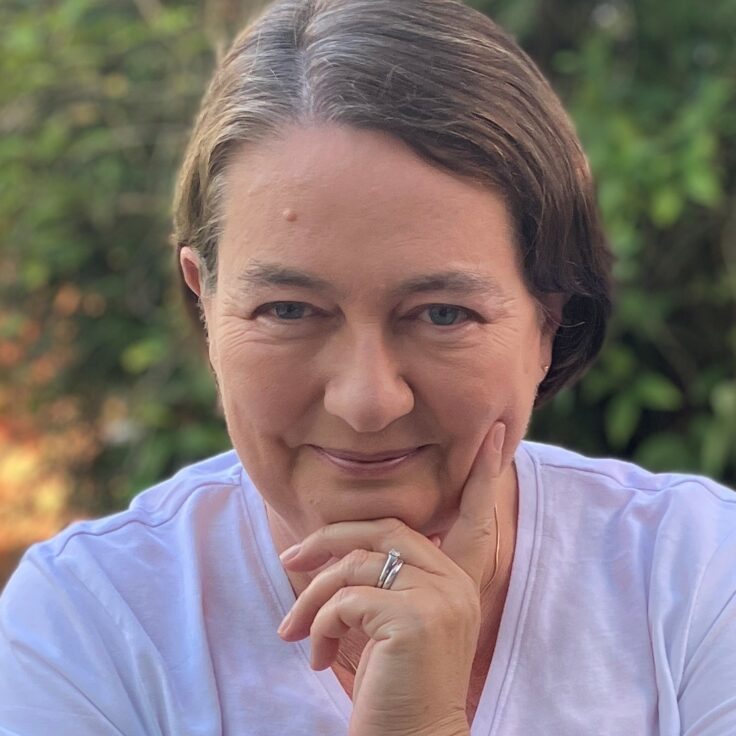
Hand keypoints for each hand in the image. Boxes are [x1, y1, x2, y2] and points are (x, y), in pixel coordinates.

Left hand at [277, 421, 506, 735]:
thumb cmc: (393, 687)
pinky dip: (318, 625)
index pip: (470, 516)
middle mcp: (456, 582)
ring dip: (312, 599)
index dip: (484, 474)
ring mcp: (439, 598)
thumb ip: (385, 580)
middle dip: (328, 540)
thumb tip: (338, 554)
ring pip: (355, 566)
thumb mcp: (390, 624)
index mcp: (457, 580)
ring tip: (296, 632)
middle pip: (382, 530)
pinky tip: (318, 657)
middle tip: (289, 560)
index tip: (493, 436)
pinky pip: (345, 599)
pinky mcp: (414, 619)